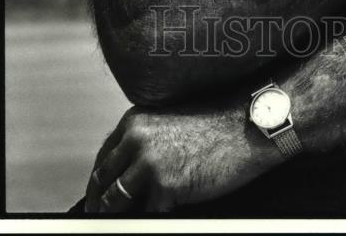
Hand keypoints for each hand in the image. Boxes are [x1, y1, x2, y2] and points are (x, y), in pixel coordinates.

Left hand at [84, 103, 279, 213]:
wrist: (247, 125)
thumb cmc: (217, 123)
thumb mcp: (170, 122)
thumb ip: (146, 140)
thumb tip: (130, 169)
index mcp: (135, 121)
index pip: (103, 158)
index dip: (99, 182)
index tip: (98, 197)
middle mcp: (136, 139)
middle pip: (103, 181)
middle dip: (100, 203)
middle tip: (100, 218)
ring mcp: (149, 162)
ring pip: (116, 201)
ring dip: (116, 216)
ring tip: (118, 224)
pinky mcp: (165, 186)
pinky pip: (146, 215)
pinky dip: (146, 220)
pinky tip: (154, 219)